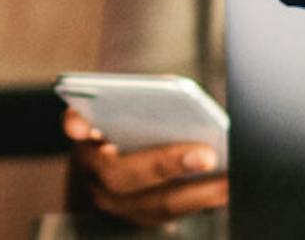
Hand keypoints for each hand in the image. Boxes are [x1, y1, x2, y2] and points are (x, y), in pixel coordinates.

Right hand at [64, 107, 228, 227]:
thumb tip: (172, 87)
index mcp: (82, 137)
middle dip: (166, 165)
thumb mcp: (123, 105)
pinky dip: (200, 202)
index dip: (79, 123)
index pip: (75, 125)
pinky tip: (226, 190)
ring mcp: (114, 203)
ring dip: (197, 193)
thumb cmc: (127, 124)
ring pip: (154, 204)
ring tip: (229, 178)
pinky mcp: (140, 217)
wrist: (112, 169)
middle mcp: (92, 174)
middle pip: (122, 175)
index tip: (89, 123)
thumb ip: (140, 95)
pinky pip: (170, 215)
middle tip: (205, 155)